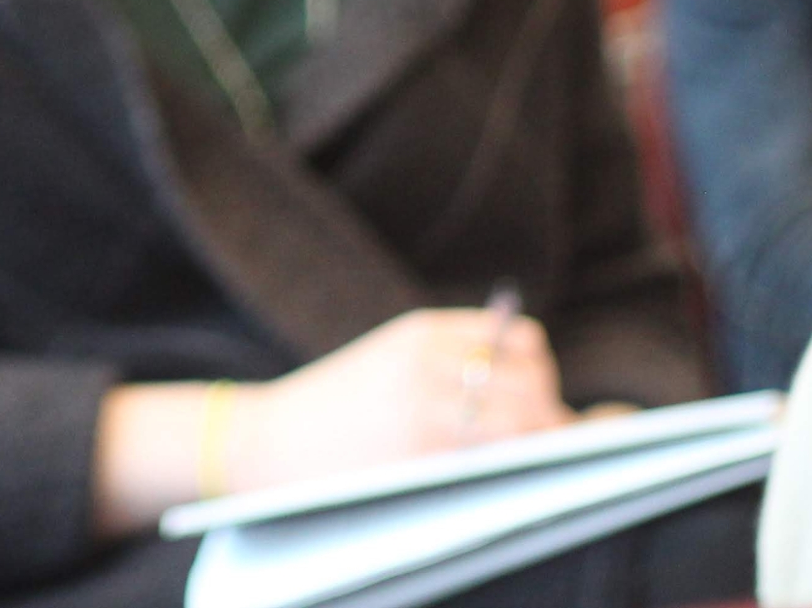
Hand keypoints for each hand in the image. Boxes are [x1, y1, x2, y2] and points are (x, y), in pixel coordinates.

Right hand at [231, 307, 567, 489]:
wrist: (264, 441)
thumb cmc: (334, 407)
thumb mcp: (388, 358)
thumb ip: (449, 357)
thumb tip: (532, 384)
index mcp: (421, 332)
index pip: (520, 340)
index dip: (539, 374)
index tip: (536, 398)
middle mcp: (426, 364)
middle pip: (530, 383)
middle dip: (547, 415)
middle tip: (543, 443)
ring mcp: (422, 412)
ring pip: (521, 422)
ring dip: (537, 445)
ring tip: (525, 463)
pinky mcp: (417, 457)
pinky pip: (491, 460)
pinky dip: (509, 468)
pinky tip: (497, 478)